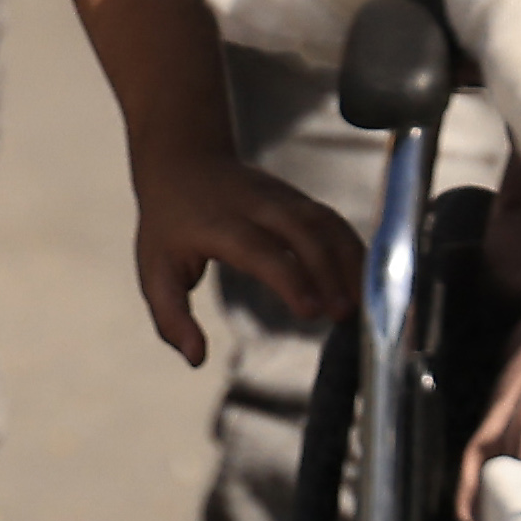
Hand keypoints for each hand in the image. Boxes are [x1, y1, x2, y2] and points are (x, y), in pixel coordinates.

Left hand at [131, 147, 361, 358]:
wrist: (183, 161)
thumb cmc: (168, 226)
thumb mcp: (154, 272)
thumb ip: (172, 319)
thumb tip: (195, 359)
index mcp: (219, 224)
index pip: (261, 250)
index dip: (290, 278)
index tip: (311, 311)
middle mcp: (256, 206)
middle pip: (304, 232)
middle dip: (329, 272)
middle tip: (345, 315)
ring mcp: (282, 198)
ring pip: (325, 223)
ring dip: (349, 260)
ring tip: (364, 302)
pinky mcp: (298, 199)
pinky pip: (332, 221)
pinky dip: (353, 248)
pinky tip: (365, 280)